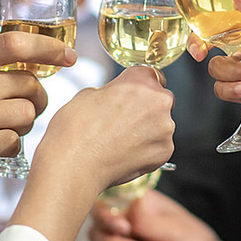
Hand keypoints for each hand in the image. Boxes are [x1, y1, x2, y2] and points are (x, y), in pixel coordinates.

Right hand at [0, 33, 71, 189]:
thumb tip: (30, 60)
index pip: (14, 43)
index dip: (48, 48)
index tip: (68, 56)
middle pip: (28, 84)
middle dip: (37, 99)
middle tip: (28, 108)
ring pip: (25, 115)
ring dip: (24, 126)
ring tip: (5, 129)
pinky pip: (11, 143)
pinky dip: (10, 147)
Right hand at [33, 66, 174, 191]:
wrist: (74, 165)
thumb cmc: (75, 129)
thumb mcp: (86, 95)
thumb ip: (109, 91)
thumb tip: (113, 98)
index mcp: (140, 79)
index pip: (152, 75)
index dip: (140, 86)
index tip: (132, 95)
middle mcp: (159, 100)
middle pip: (160, 100)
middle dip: (146, 108)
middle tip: (123, 121)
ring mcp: (165, 127)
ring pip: (161, 125)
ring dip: (147, 130)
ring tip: (120, 141)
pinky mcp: (165, 151)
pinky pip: (159, 146)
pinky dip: (147, 150)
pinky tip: (125, 154)